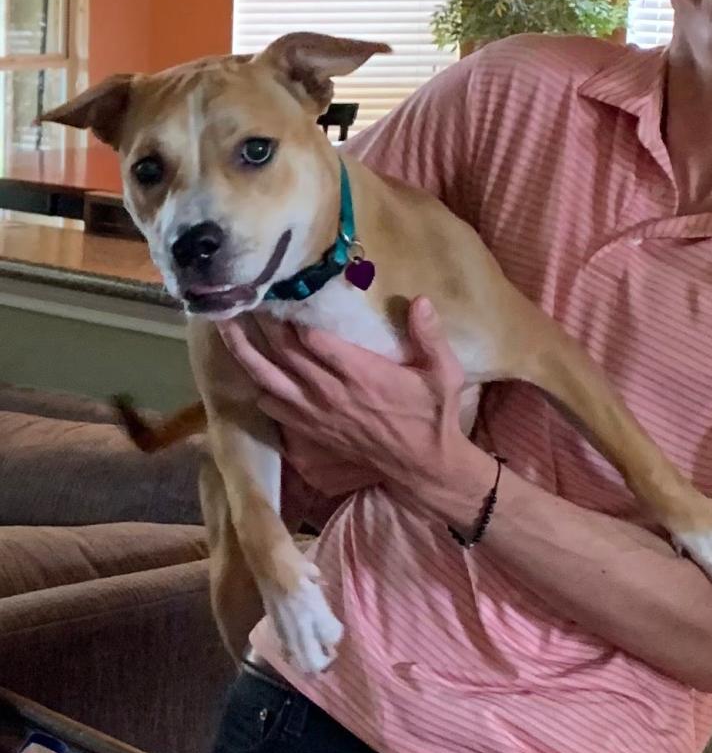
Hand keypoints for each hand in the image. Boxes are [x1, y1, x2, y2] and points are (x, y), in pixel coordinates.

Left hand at [218, 297, 493, 518]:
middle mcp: (330, 391)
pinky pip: (272, 407)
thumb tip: (419, 299)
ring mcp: (315, 412)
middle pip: (283, 352)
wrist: (421, 465)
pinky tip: (251, 371)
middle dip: (261, 321)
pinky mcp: (309, 429)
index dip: (293, 313)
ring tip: (226, 325)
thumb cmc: (433, 415)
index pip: (313, 338)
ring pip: (267, 378)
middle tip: (244, 292)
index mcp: (360, 373)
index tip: (280, 287)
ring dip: (244, 351)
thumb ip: (430, 336)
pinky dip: (258, 388)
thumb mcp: (444, 373)